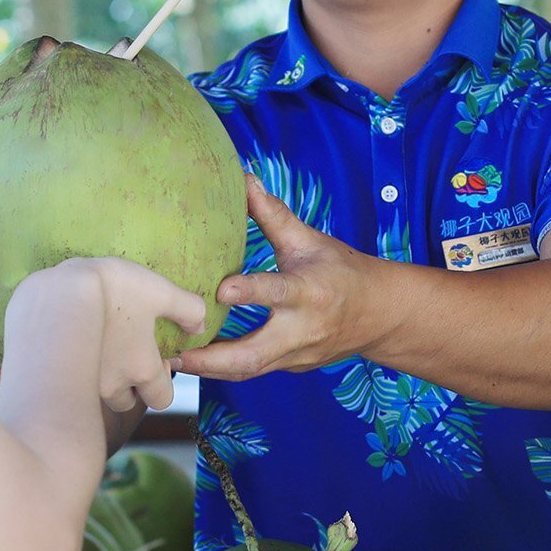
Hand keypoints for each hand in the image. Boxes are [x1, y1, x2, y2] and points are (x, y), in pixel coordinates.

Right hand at [11, 256, 206, 412]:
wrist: (58, 291)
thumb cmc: (114, 290)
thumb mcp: (160, 291)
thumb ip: (188, 310)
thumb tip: (199, 326)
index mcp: (143, 370)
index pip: (163, 400)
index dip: (162, 383)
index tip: (155, 358)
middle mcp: (114, 385)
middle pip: (128, 403)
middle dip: (131, 386)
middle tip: (126, 353)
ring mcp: (84, 382)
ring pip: (100, 394)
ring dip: (104, 378)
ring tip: (100, 346)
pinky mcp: (58, 375)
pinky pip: (75, 381)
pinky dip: (79, 369)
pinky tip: (77, 341)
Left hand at [172, 175, 395, 381]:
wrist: (381, 316)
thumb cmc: (343, 272)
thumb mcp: (310, 240)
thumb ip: (274, 215)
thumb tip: (244, 179)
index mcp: (310, 292)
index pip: (278, 292)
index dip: (250, 292)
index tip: (220, 290)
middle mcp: (302, 330)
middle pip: (254, 354)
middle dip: (212, 359)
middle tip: (172, 354)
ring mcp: (297, 355)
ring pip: (248, 370)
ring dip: (208, 370)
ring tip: (169, 362)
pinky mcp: (291, 368)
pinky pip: (253, 371)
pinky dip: (223, 369)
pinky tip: (194, 361)